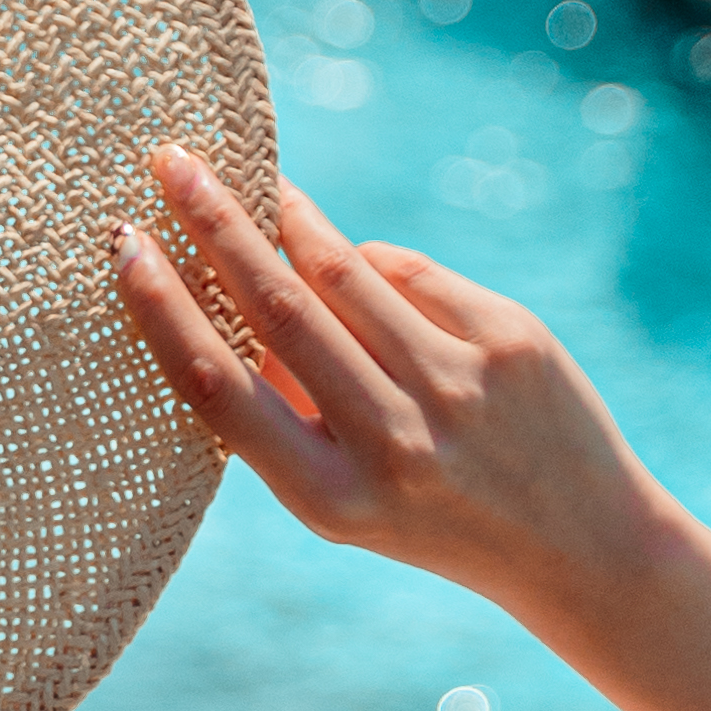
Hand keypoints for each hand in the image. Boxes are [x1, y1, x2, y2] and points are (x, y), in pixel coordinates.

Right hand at [112, 145, 676, 621]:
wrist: (585, 549)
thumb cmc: (435, 515)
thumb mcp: (345, 498)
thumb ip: (286, 410)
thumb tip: (225, 289)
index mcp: (329, 497)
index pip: (218, 384)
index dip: (162, 307)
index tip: (125, 242)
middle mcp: (392, 443)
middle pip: (278, 308)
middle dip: (214, 224)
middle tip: (171, 161)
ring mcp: (458, 387)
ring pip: (345, 272)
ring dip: (287, 218)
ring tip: (254, 185)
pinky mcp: (511, 341)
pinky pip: (409, 273)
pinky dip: (371, 264)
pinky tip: (359, 267)